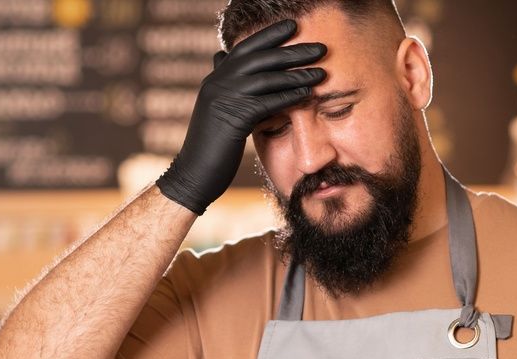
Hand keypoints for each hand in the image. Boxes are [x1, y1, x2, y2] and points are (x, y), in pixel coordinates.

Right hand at [156, 20, 326, 214]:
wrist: (194, 173)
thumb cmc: (211, 145)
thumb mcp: (216, 108)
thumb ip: (224, 84)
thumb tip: (221, 57)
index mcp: (215, 79)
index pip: (244, 48)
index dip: (269, 35)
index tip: (293, 26)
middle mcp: (217, 83)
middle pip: (260, 59)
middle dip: (292, 51)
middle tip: (320, 47)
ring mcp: (223, 99)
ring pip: (267, 79)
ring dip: (297, 74)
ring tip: (322, 72)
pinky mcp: (233, 119)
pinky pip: (267, 103)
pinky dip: (289, 97)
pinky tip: (308, 95)